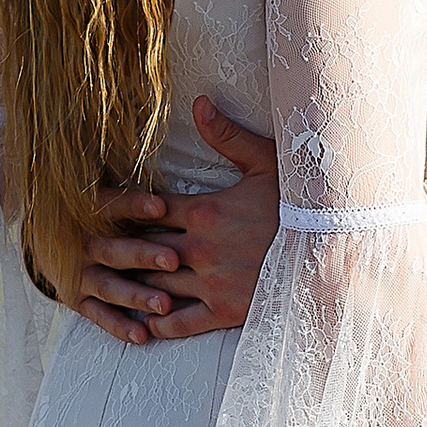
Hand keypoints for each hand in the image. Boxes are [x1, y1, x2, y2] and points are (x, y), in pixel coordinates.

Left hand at [74, 104, 279, 343]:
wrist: (335, 253)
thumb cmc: (303, 205)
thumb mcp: (268, 163)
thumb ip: (227, 136)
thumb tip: (198, 102)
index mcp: (204, 211)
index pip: (146, 208)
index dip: (120, 208)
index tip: (98, 210)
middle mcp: (200, 248)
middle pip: (142, 248)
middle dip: (118, 248)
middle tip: (91, 249)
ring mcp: (210, 282)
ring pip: (153, 284)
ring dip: (131, 284)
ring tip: (110, 282)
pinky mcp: (224, 311)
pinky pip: (178, 324)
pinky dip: (156, 324)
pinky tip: (142, 322)